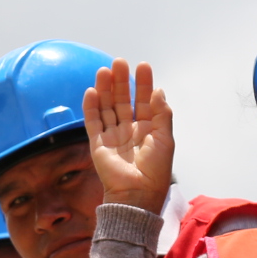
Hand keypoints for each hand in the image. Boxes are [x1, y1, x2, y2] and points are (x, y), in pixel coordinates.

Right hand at [82, 58, 173, 214]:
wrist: (137, 194)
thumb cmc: (155, 171)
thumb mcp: (165, 139)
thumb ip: (162, 114)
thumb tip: (158, 90)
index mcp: (147, 129)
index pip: (144, 101)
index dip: (143, 84)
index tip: (142, 66)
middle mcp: (129, 130)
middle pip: (123, 100)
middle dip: (121, 82)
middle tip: (119, 62)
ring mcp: (112, 136)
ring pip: (107, 107)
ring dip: (105, 89)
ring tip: (105, 70)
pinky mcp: (98, 144)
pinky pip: (93, 122)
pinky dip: (91, 107)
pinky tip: (93, 91)